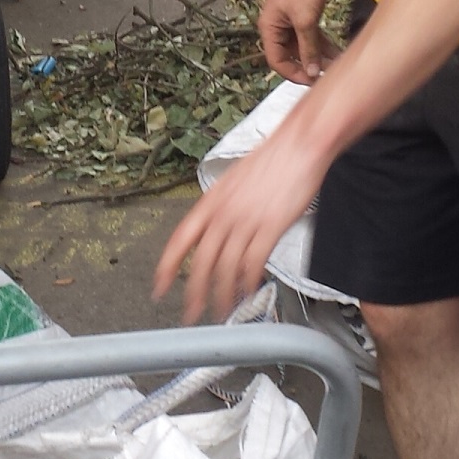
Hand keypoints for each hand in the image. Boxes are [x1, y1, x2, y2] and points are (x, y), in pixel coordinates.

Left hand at [155, 123, 329, 323]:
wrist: (299, 144)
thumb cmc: (272, 160)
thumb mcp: (233, 181)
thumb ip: (221, 206)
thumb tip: (214, 228)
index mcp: (211, 201)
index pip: (180, 240)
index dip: (167, 267)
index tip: (159, 287)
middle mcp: (224, 213)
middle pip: (202, 261)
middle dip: (194, 292)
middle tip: (191, 314)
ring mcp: (247, 220)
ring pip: (227, 267)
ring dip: (223, 294)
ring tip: (221, 311)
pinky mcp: (271, 227)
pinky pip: (254, 263)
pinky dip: (248, 282)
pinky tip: (247, 292)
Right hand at [259, 0, 335, 84]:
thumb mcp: (305, 20)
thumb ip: (308, 48)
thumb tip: (311, 71)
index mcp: (269, 28)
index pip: (276, 60)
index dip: (293, 73)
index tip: (312, 80)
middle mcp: (278, 27)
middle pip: (290, 55)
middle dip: (307, 66)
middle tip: (325, 76)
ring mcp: (292, 20)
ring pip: (303, 46)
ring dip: (318, 56)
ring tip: (336, 66)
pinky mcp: (305, 14)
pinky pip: (312, 36)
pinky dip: (322, 45)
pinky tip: (337, 53)